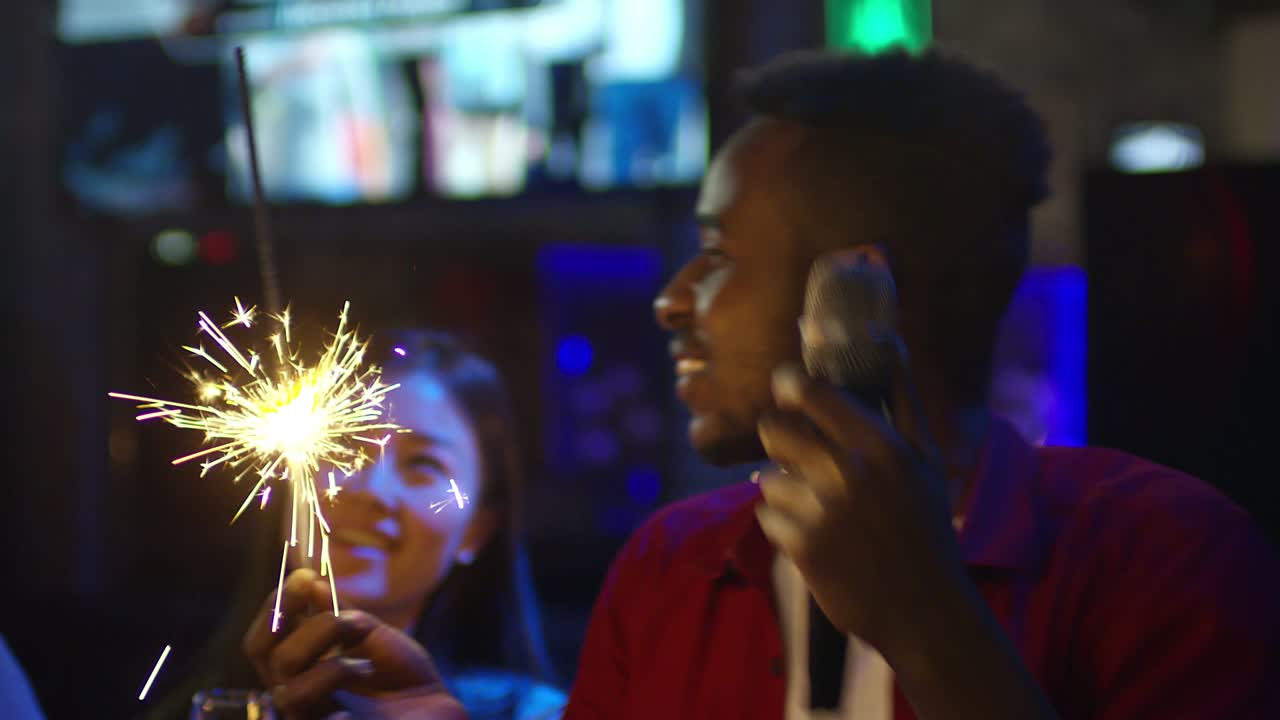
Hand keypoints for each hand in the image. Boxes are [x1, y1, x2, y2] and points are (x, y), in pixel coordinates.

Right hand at [242, 569, 465, 719]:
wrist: (435, 711)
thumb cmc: (405, 678)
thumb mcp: (376, 636)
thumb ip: (343, 615)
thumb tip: (313, 585)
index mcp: (305, 668)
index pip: (267, 640)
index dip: (276, 607)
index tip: (304, 576)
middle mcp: (298, 693)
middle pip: (265, 657)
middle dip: (286, 617)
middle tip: (312, 588)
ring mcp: (310, 717)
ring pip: (287, 688)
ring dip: (328, 659)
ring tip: (366, 661)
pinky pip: (311, 712)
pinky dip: (338, 681)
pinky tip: (365, 682)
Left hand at [754, 361, 970, 658]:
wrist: (923, 608)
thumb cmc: (926, 525)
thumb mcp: (927, 458)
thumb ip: (902, 395)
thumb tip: (887, 334)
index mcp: (879, 444)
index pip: (808, 391)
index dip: (789, 384)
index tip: (787, 386)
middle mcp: (846, 471)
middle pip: (773, 429)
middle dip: (781, 438)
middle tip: (800, 452)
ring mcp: (819, 510)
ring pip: (769, 476)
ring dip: (786, 489)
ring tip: (820, 507)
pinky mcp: (799, 546)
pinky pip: (767, 514)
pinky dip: (783, 523)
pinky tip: (815, 535)